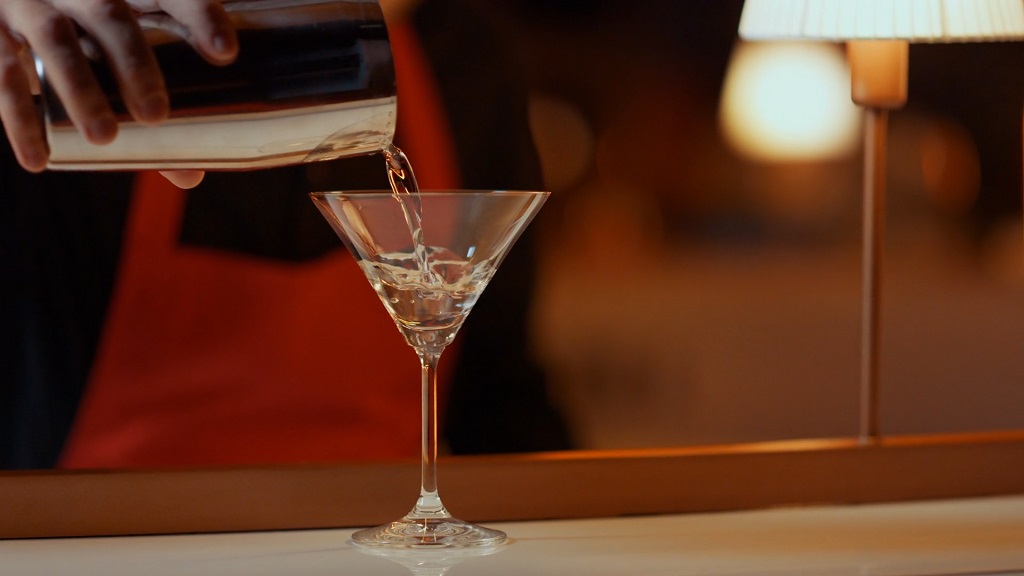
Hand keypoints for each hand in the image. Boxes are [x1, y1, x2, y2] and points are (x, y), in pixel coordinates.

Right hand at [0, 0, 237, 176]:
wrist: (10, 3)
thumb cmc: (82, 33)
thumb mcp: (116, 51)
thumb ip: (150, 104)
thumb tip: (190, 175)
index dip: (200, 15)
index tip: (225, 53)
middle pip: (111, 14)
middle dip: (135, 64)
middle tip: (155, 116)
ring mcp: (29, 0)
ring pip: (55, 37)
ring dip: (80, 89)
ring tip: (103, 138)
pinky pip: (3, 73)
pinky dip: (20, 119)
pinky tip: (38, 159)